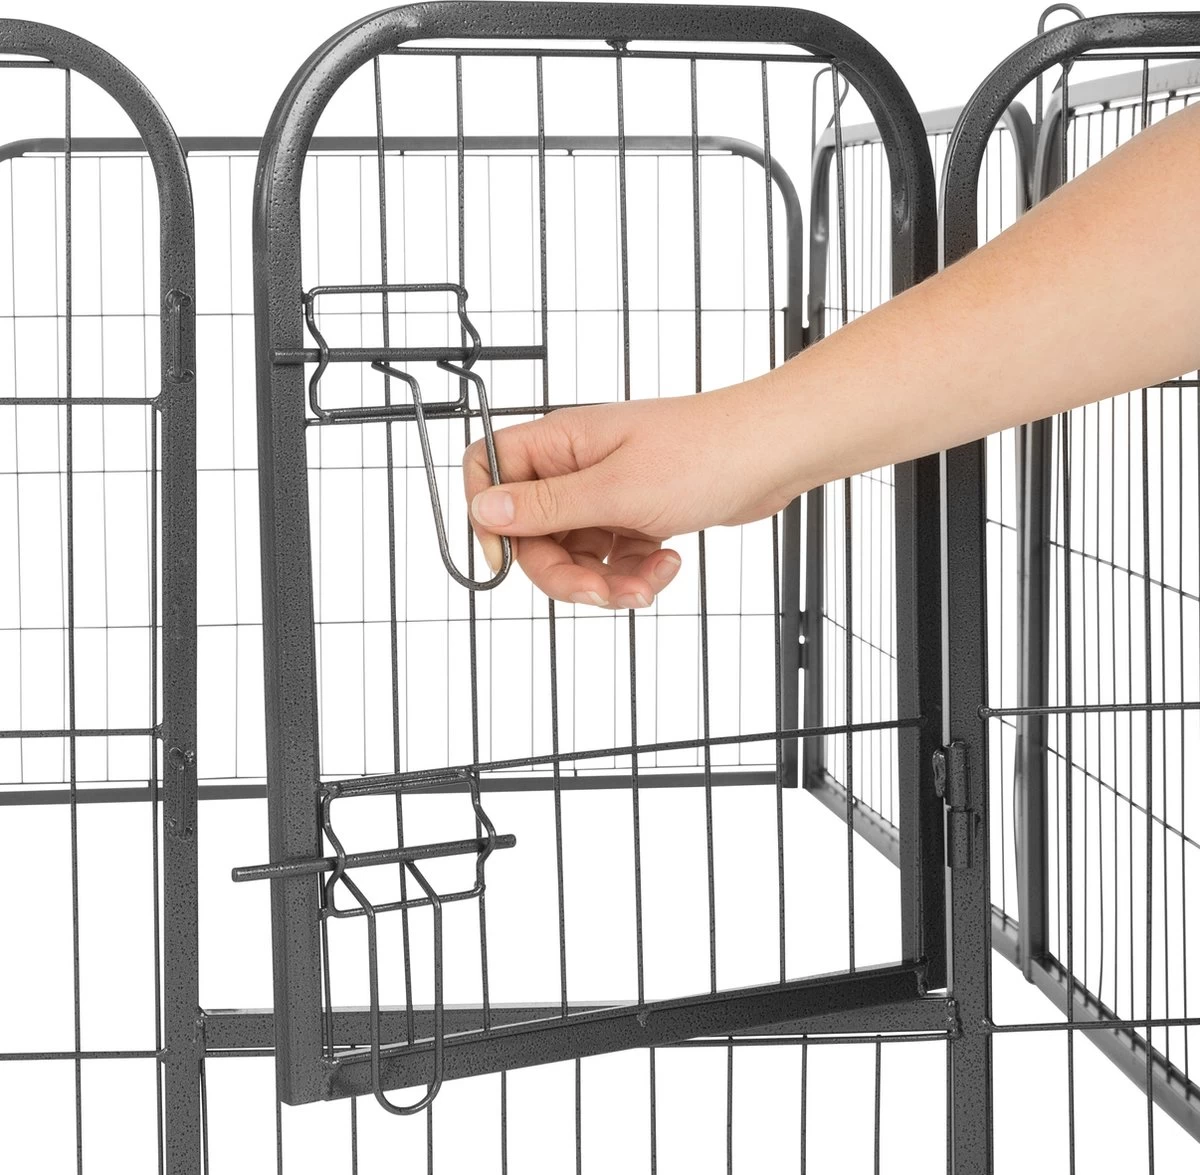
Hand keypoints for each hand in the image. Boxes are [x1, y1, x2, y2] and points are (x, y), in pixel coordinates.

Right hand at [462, 380, 799, 607]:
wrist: (774, 453)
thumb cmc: (706, 453)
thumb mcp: (617, 491)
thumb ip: (547, 506)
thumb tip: (484, 510)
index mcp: (560, 443)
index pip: (489, 471)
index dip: (489, 518)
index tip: (508, 557)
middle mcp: (576, 465)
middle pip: (532, 532)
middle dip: (564, 573)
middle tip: (600, 593)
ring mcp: (607, 491)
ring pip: (575, 553)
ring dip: (606, 581)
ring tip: (647, 583)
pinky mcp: (635, 513)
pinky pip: (613, 558)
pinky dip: (635, 573)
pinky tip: (667, 565)